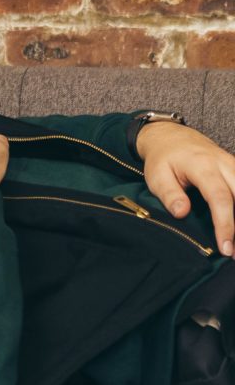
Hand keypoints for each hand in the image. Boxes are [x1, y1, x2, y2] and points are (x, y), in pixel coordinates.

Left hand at [136, 120, 234, 256]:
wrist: (171, 137)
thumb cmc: (163, 159)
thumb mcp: (156, 175)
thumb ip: (169, 194)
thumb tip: (182, 213)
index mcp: (203, 166)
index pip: (220, 198)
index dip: (225, 224)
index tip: (225, 247)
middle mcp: (224, 164)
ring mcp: (234, 165)